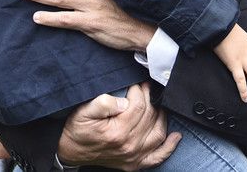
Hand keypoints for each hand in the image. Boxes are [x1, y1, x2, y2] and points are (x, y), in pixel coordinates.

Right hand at [58, 83, 179, 169]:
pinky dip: (169, 147)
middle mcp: (130, 146)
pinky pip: (158, 156)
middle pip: (150, 117)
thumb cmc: (77, 129)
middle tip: (145, 88)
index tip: (135, 83)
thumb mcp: (84, 110)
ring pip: (158, 133)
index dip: (140, 91)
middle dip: (150, 98)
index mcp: (118, 132)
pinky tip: (175, 136)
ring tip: (156, 103)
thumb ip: (104, 103)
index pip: (139, 105)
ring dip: (161, 116)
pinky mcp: (135, 163)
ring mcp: (134, 157)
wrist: (71, 150)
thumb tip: (124, 100)